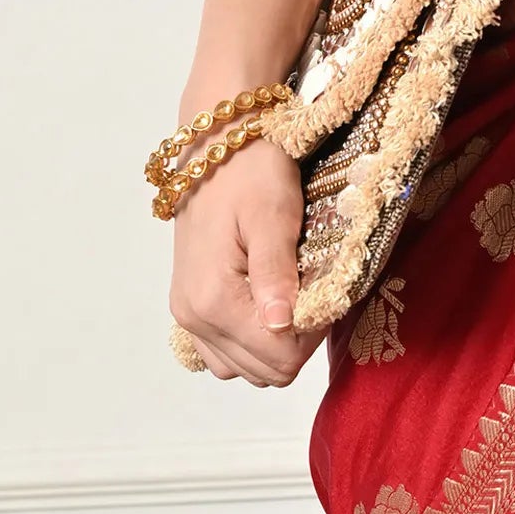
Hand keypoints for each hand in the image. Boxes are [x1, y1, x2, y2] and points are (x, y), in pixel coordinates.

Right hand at [169, 140, 324, 387]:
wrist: (215, 143)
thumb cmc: (250, 171)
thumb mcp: (273, 214)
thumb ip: (276, 272)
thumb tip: (282, 325)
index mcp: (214, 299)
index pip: (279, 357)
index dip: (313, 334)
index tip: (326, 294)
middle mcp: (194, 317)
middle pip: (262, 371)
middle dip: (298, 342)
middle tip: (313, 291)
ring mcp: (188, 314)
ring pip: (242, 367)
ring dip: (274, 345)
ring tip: (293, 296)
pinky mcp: (188, 305)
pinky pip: (221, 350)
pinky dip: (249, 340)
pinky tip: (267, 303)